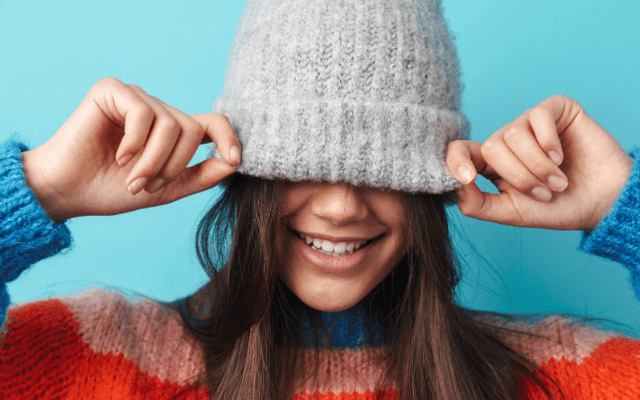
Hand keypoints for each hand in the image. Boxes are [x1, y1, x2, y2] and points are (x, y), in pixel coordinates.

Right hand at [21, 77, 240, 222]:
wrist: (68, 192)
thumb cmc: (112, 189)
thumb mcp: (167, 189)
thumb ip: (201, 176)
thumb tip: (234, 163)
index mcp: (173, 131)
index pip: (213, 123)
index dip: (230, 138)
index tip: (235, 160)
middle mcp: (158, 110)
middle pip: (192, 129)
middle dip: (173, 165)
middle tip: (147, 186)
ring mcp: (136, 97)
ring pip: (170, 125)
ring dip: (153, 161)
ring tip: (132, 178)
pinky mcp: (112, 90)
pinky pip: (143, 115)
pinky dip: (135, 143)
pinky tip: (119, 156)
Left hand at [445, 95, 634, 231]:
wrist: (603, 202)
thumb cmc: (558, 208)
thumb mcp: (514, 213)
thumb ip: (480, 205)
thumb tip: (457, 188)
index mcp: (492, 164)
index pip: (459, 151)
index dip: (456, 161)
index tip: (467, 178)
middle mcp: (507, 140)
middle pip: (491, 146)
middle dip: (519, 176)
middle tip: (545, 193)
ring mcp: (529, 123)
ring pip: (513, 135)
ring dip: (538, 166)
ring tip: (558, 182)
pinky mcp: (553, 110)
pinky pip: (538, 116)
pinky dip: (549, 143)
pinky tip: (562, 156)